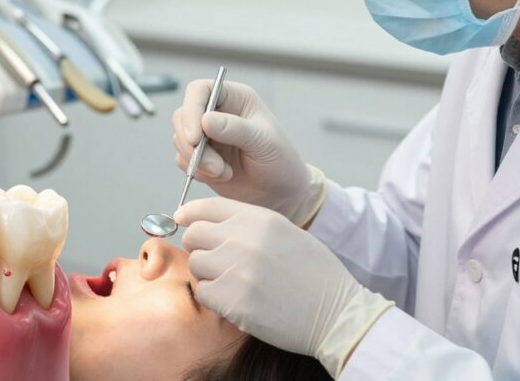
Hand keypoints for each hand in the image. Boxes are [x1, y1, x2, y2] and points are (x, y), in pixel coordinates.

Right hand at [171, 80, 325, 224]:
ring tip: (223, 172)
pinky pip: (182, 160)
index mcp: (234, 98)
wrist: (281, 193)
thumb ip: (234, 129)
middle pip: (183, 116)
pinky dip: (198, 171)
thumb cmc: (280, 161)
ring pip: (180, 140)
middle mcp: (217, 113)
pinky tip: (222, 176)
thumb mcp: (263, 141)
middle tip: (212, 164)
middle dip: (191, 143)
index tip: (194, 137)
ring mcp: (207, 135)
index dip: (192, 109)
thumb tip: (205, 120)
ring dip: (197, 160)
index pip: (200, 90)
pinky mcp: (200, 156)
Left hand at [175, 197, 393, 376]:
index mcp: (259, 218)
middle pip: (194, 235)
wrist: (337, 313)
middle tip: (215, 261)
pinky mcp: (232, 300)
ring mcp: (236, 269)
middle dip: (199, 247)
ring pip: (196, 265)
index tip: (182, 221)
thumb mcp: (286, 233)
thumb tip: (208, 224)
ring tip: (232, 283)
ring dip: (208, 275)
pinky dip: (215, 298)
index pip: (206, 207)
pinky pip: (203, 293)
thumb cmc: (315, 275)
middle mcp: (244, 239)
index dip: (190, 215)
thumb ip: (248, 225)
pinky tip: (237, 300)